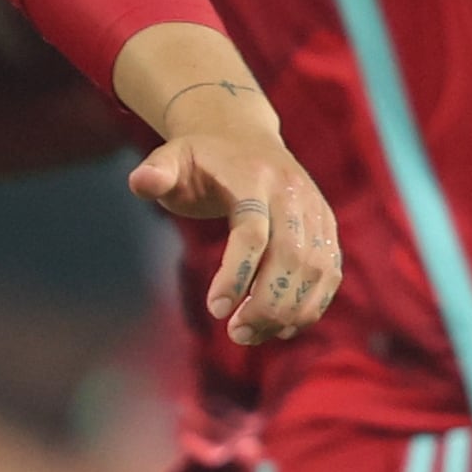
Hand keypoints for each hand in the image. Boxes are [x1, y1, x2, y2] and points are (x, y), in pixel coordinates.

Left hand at [129, 87, 345, 346]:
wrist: (243, 136)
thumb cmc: (200, 158)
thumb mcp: (170, 158)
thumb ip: (154, 174)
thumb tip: (141, 182)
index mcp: (254, 177)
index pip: (253, 231)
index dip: (237, 273)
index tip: (214, 311)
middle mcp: (293, 194)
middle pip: (292, 257)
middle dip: (266, 303)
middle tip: (235, 333)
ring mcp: (315, 211)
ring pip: (316, 269)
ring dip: (288, 311)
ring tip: (251, 335)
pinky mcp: (326, 228)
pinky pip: (329, 273)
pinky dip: (311, 305)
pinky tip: (281, 328)